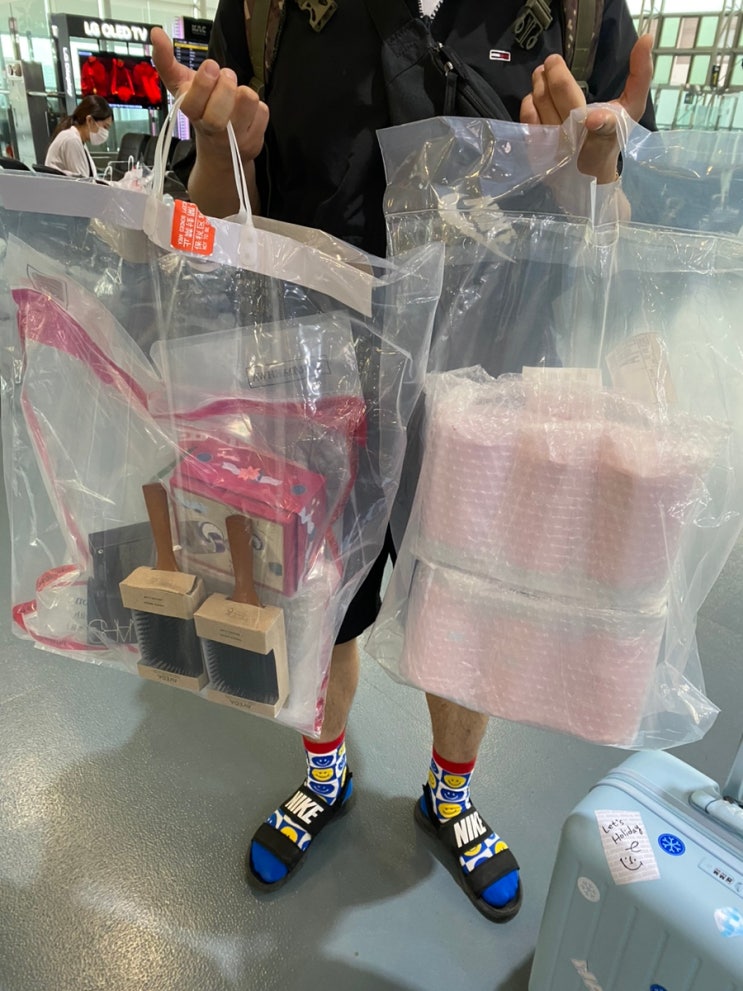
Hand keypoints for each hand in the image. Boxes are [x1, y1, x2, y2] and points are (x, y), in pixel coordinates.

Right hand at [151, 26, 267, 164]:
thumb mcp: (182, 86)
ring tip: (238, 92)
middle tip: (227, 75)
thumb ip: (166, 61)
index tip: (211, 65)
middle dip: (226, 87)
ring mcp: (234, 139)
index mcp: (192, 114)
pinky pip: (263, 112)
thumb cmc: (202, 110)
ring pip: (246, 105)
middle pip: (217, 115)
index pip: (192, 104)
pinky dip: (258, 106)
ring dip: (245, 91)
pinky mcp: (254, 140)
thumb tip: (156, 33)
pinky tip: (248, 111)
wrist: (220, 150)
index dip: (203, 83)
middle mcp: (211, 130)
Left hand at [519, 35, 653, 182]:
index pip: (607, 127)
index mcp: (608, 133)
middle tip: (552, 60)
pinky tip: (534, 97)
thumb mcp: (631, 108)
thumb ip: (640, 75)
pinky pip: (529, 123)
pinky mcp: (540, 155)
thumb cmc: (611, 136)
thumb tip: (646, 37)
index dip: (601, 123)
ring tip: (541, 74)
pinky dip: (529, 105)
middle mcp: (582, 144)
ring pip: (542, 106)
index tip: (594, 119)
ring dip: (539, 85)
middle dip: (556, 74)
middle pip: (564, 99)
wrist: (589, 176)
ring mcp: (558, 150)